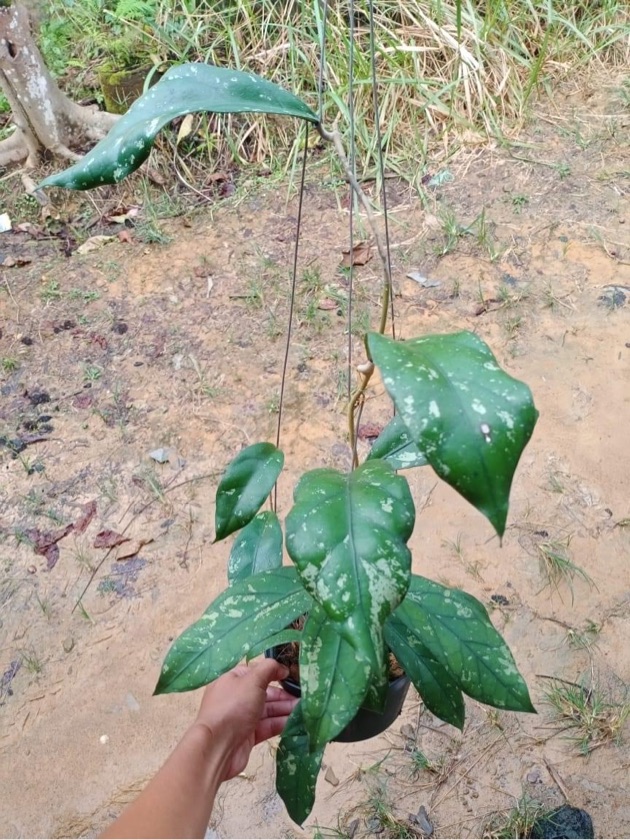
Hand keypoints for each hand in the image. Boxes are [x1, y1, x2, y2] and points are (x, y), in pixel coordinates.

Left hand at [194, 659, 297, 780]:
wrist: (218, 746)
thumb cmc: (233, 706)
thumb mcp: (252, 680)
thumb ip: (269, 669)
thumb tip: (282, 667)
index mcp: (233, 680)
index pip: (256, 673)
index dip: (274, 673)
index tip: (292, 676)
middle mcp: (236, 698)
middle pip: (264, 693)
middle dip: (283, 694)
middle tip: (304, 697)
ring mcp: (242, 718)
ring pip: (268, 710)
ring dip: (285, 709)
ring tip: (305, 709)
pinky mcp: (248, 736)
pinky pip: (268, 726)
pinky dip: (281, 723)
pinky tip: (296, 722)